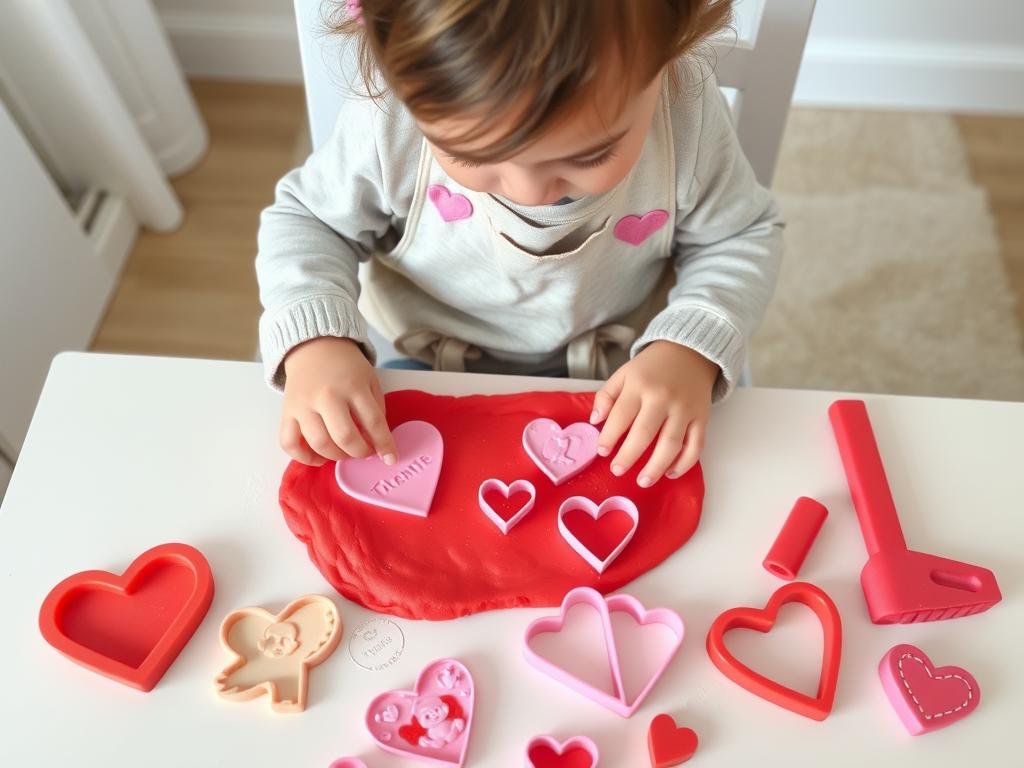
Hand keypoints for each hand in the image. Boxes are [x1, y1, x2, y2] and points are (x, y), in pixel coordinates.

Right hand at [280, 337, 396, 466]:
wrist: (314, 347)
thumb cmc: (346, 367)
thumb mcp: (370, 381)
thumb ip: (376, 409)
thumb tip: (378, 442)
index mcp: (353, 386)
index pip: (373, 422)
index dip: (384, 445)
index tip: (391, 459)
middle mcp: (327, 396)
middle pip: (345, 437)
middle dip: (359, 452)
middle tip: (364, 451)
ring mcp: (304, 405)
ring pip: (319, 443)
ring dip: (336, 456)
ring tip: (344, 452)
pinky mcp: (287, 411)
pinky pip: (289, 443)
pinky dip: (303, 457)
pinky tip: (318, 457)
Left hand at [590, 340, 717, 485]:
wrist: (690, 352)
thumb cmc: (652, 367)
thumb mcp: (624, 373)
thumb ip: (606, 396)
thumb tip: (595, 421)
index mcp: (640, 385)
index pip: (621, 416)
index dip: (609, 437)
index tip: (602, 451)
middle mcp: (663, 398)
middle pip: (644, 434)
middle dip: (628, 456)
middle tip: (617, 470)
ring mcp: (685, 409)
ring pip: (671, 444)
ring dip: (656, 467)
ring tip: (643, 480)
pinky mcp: (702, 418)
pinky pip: (696, 445)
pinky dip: (685, 463)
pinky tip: (671, 473)